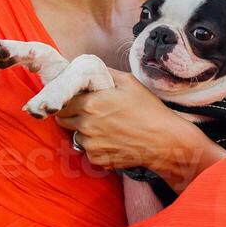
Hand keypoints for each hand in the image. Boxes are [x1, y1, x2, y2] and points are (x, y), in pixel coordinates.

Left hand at [51, 68, 202, 172]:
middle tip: (88, 112)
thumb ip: (104, 73)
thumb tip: (88, 67)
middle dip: (71, 115)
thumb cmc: (149, 110)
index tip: (74, 99)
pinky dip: (95, 146)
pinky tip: (111, 140)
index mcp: (90, 103)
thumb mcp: (129, 83)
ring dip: (84, 131)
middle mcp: (86, 125)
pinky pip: (88, 151)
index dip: (67, 100)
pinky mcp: (97, 159)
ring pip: (76, 136)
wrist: (164, 142)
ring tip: (104, 127)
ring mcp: (91, 144)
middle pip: (63, 120)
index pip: (61, 102)